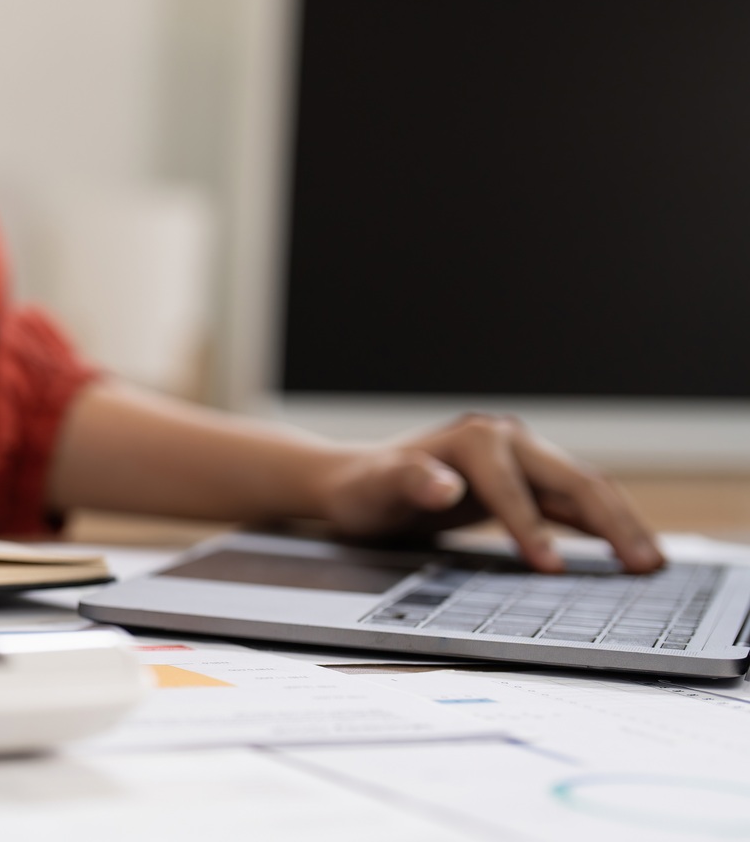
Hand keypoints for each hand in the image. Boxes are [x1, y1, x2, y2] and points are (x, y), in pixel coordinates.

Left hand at [315, 413, 662, 572]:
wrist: (358, 483)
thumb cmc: (365, 489)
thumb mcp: (375, 489)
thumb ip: (407, 481)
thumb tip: (444, 485)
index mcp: (474, 439)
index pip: (513, 488)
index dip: (532, 528)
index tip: (551, 569)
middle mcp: (504, 439)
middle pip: (570, 480)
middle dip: (609, 522)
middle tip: (642, 565)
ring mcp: (519, 458)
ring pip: (582, 489)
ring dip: (619, 523)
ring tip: (650, 563)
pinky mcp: (523, 480)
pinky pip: (571, 503)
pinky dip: (600, 525)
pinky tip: (625, 552)